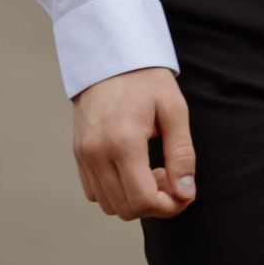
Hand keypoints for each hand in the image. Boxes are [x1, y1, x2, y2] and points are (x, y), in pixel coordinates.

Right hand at [70, 67, 195, 220]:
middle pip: (125, 209)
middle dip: (154, 204)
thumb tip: (185, 193)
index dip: (168, 207)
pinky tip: (132, 169)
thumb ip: (182, 154)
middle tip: (169, 177)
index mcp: (123, 141)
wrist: (110, 55)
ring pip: (108, 205)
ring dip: (134, 199)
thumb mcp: (174, 110)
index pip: (143, 200)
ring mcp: (83, 155)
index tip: (183, 193)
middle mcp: (96, 153)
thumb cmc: (145, 78)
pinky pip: (95, 192)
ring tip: (151, 171)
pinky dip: (116, 191)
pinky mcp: (78, 154)